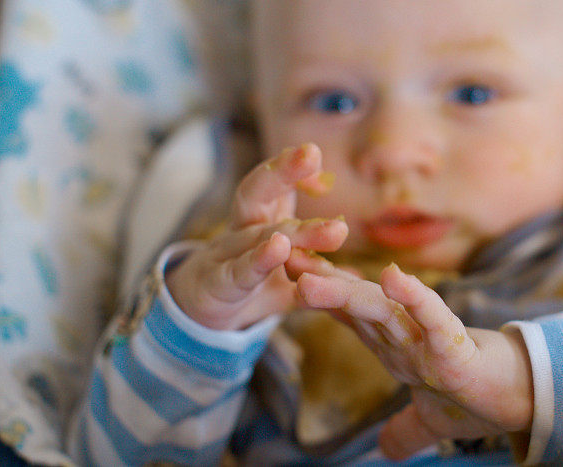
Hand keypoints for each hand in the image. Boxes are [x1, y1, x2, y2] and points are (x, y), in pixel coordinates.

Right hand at [165, 144, 347, 329]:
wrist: (202, 312)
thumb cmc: (249, 284)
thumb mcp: (286, 277)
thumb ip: (317, 271)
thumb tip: (360, 274)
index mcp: (261, 219)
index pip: (273, 184)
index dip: (292, 167)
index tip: (316, 157)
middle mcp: (243, 230)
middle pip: (256, 192)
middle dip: (281, 171)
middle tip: (311, 153)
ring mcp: (227, 255)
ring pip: (254, 235)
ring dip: (289, 228)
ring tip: (324, 222)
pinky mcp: (218, 285)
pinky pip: (239, 272)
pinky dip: (257, 261)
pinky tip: (278, 250)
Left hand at [295, 262, 533, 459]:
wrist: (520, 399)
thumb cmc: (475, 397)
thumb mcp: (431, 420)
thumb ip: (405, 429)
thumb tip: (386, 451)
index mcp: (395, 347)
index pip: (350, 315)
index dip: (320, 295)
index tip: (288, 272)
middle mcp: (404, 337)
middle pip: (354, 305)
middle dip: (319, 282)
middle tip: (282, 259)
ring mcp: (426, 338)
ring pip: (380, 310)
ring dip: (344, 292)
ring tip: (307, 278)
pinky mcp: (455, 345)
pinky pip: (433, 318)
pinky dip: (415, 298)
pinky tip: (394, 278)